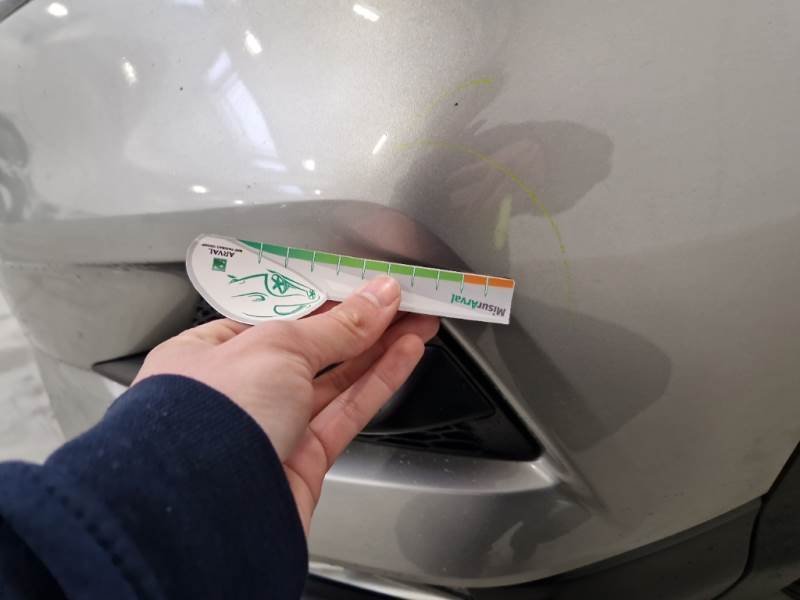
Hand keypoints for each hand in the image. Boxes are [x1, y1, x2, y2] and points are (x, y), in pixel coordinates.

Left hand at [133, 277, 437, 531]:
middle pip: (312, 349)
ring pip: (335, 382)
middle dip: (362, 324)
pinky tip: (404, 356)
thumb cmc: (212, 418)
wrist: (207, 511)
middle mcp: (239, 393)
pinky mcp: (303, 461)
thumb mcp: (277, 348)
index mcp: (209, 354)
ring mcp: (271, 429)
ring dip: (379, 350)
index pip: (275, 319)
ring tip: (418, 323)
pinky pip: (346, 413)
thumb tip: (378, 298)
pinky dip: (377, 383)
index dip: (324, 300)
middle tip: (404, 302)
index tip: (362, 287)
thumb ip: (336, 326)